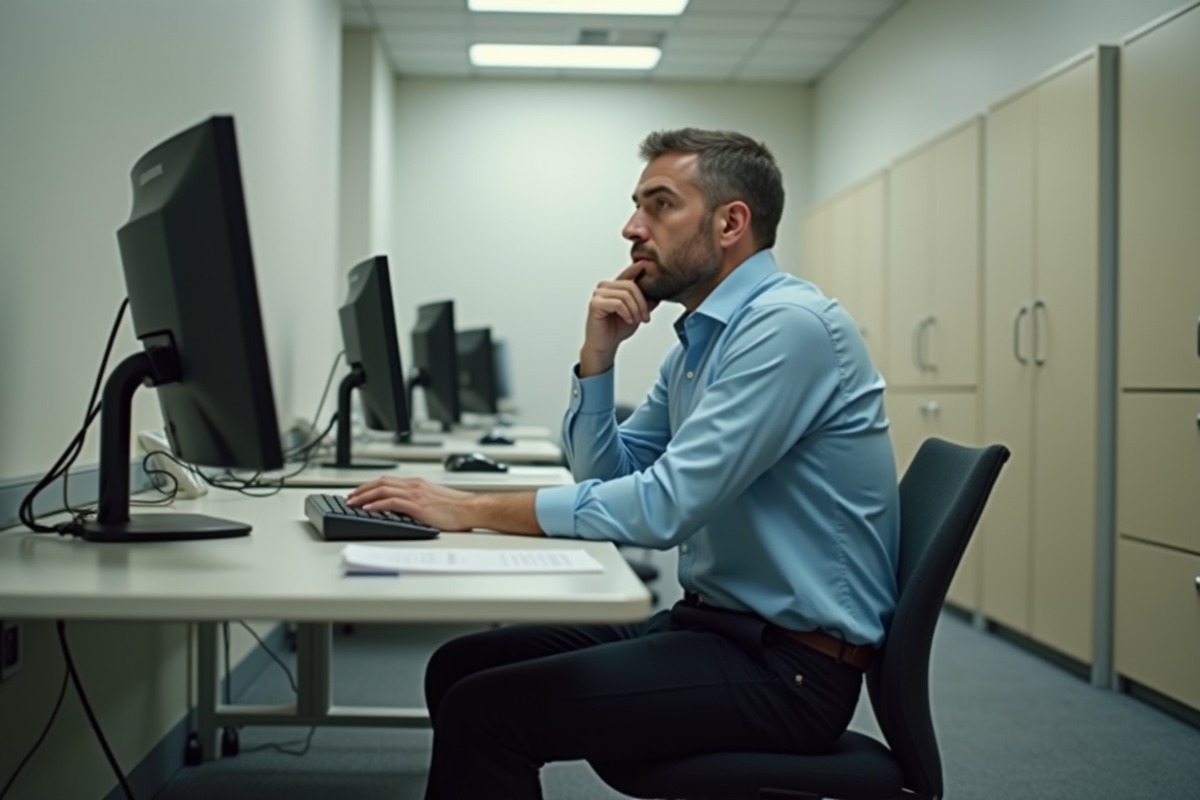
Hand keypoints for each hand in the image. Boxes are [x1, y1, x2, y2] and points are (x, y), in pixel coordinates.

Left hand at [346, 477, 477, 530]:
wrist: (470, 509)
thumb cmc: (456, 507)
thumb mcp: (432, 499)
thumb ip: (417, 500)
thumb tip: (403, 507)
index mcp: (417, 483)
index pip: (387, 481)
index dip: (369, 486)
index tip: (359, 493)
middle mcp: (414, 485)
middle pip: (381, 482)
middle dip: (362, 489)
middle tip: (350, 497)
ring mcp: (415, 494)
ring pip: (382, 490)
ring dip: (364, 496)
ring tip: (353, 503)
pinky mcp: (417, 505)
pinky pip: (391, 502)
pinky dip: (377, 504)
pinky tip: (368, 508)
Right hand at [581, 263, 658, 376]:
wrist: (605, 345)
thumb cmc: (617, 328)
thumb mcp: (637, 313)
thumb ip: (646, 301)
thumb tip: (659, 292)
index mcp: (614, 286)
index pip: (628, 273)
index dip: (637, 268)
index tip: (647, 263)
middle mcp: (605, 287)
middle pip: (630, 286)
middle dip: (642, 303)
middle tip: (645, 317)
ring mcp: (598, 294)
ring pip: (625, 295)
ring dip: (635, 310)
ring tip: (636, 320)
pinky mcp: (595, 304)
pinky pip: (618, 303)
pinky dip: (627, 313)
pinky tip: (628, 320)